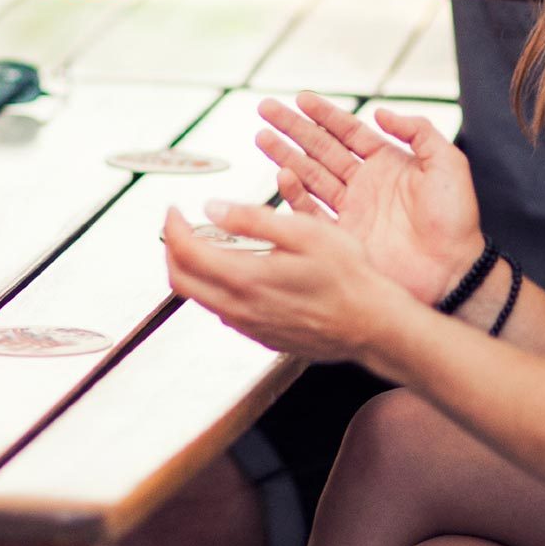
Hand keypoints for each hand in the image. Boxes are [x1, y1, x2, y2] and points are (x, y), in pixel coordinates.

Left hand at [161, 203, 418, 363]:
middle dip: (171, 249)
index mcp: (246, 278)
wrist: (372, 326)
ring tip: (209, 243)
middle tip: (180, 227)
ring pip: (200, 298)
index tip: (174, 210)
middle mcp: (240, 308)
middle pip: (181, 280)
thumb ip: (254, 219)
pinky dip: (215, 287)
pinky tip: (237, 270)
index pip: (185, 252)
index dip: (172, 227)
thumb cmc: (349, 279)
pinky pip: (223, 311)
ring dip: (193, 269)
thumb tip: (214, 209)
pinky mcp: (261, 336)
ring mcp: (249, 326)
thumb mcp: (305, 232)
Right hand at [255, 95, 482, 303]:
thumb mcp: (448, 164)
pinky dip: (295, 195)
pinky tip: (283, 176)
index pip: (349, 131)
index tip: (301, 98)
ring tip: (262, 136)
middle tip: (267, 109)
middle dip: (293, 128)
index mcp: (387, 164)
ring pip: (309, 176)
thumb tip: (382, 112)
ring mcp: (351, 211)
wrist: (452, 271)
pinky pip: (311, 213)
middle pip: (321, 149)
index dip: (324, 114)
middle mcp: (364, 185)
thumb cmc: (455, 221)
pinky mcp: (342, 238)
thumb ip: (419, 131)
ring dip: (285, 156)